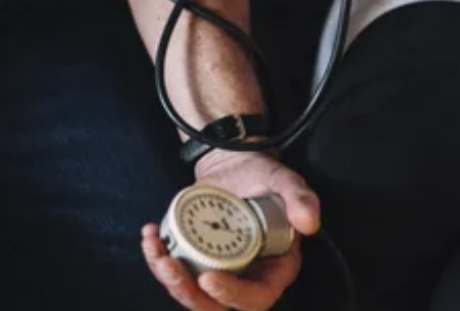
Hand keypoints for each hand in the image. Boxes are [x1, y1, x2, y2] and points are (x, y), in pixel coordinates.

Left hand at [141, 151, 319, 310]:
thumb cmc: (261, 175)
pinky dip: (157, 259)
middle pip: (217, 305)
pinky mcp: (195, 258)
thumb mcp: (284, 181)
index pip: (256, 297)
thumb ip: (300, 199)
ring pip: (192, 293)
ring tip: (155, 250)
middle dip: (188, 294)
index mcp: (274, 267)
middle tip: (169, 267)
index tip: (208, 279)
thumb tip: (308, 223)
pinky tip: (150, 236)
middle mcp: (246, 276)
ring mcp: (219, 269)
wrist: (232, 162)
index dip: (232, 296)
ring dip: (168, 279)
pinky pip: (177, 271)